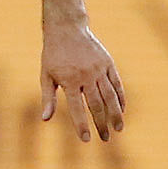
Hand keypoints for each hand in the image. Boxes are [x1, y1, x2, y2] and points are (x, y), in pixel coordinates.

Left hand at [41, 21, 125, 141]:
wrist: (67, 29)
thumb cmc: (53, 55)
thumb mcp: (45, 75)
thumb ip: (48, 97)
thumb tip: (45, 119)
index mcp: (69, 80)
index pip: (78, 108)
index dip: (82, 125)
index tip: (87, 139)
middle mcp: (86, 76)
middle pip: (97, 105)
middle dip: (102, 124)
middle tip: (105, 139)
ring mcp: (99, 69)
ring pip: (111, 96)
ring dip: (116, 114)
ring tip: (118, 129)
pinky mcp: (108, 63)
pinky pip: (117, 84)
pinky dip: (121, 98)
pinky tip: (122, 110)